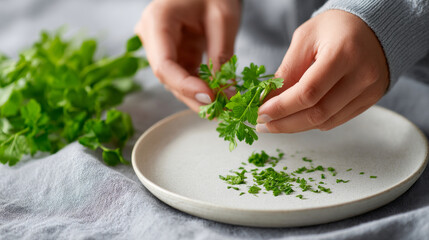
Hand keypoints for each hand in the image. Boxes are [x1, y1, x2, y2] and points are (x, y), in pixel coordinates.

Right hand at [135, 0, 240, 111]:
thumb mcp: (222, 19)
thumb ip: (221, 56)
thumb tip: (225, 94)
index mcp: (157, 21)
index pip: (164, 65)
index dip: (186, 87)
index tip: (211, 99)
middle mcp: (152, 36)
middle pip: (168, 77)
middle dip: (195, 97)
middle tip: (221, 113)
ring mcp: (160, 46)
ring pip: (175, 81)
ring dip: (199, 96)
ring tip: (223, 108)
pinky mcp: (173, 52)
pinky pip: (184, 75)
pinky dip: (201, 86)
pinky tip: (217, 96)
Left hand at [256, 10, 388, 132]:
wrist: (374, 26)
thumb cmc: (335, 27)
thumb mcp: (305, 38)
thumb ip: (287, 70)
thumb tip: (269, 100)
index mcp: (343, 54)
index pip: (307, 93)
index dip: (281, 108)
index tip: (261, 113)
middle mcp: (362, 76)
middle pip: (317, 114)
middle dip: (285, 123)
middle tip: (263, 124)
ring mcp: (369, 90)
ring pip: (326, 122)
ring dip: (296, 127)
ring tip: (275, 123)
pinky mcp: (370, 99)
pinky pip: (337, 120)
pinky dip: (313, 122)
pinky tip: (297, 118)